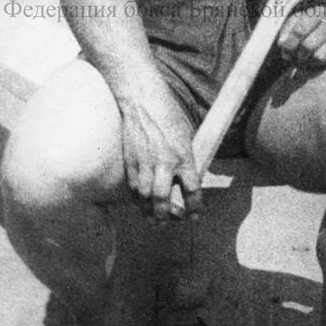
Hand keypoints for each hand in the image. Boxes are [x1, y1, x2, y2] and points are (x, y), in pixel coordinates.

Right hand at [118, 79, 202, 221]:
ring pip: (144, 196)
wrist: (142, 100)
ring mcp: (145, 162)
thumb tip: (188, 178)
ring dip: (148, 211)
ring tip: (151, 219)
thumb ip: (186, 157)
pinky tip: (140, 202)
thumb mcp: (186, 135)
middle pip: (162, 199)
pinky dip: (137, 198)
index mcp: (183, 155)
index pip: (192, 189)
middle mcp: (164, 161)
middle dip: (164, 216)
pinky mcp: (130, 160)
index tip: (195, 216)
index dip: (195, 206)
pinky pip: (133, 186)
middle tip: (165, 225)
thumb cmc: (168, 114)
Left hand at [277, 5, 325, 68]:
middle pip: (308, 46)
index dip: (289, 45)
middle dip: (299, 56)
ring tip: (310, 59)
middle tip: (297, 58)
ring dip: (311, 62)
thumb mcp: (307, 13)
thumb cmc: (324, 17)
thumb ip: (291, 25)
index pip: (299, 31)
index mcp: (319, 10)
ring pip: (320, 57)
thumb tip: (281, 42)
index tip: (285, 52)